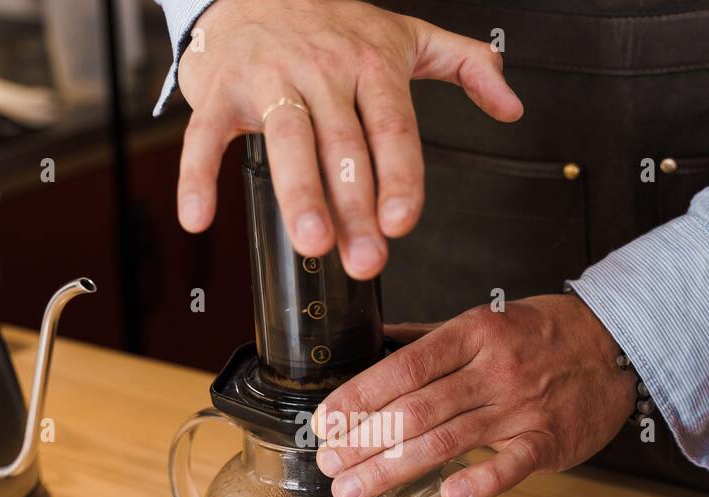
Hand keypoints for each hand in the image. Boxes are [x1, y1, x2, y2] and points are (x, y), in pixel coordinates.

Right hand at [175, 0, 522, 278]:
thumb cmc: (330, 22)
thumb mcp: (405, 35)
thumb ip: (466, 66)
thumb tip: (511, 105)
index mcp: (372, 66)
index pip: (393, 128)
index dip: (399, 178)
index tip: (402, 222)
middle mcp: (324, 72)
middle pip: (343, 146)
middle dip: (354, 207)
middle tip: (364, 260)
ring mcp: (271, 80)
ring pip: (287, 141)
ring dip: (298, 194)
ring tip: (310, 242)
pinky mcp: (222, 90)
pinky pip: (206, 136)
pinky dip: (197, 176)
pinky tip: (199, 217)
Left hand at [311, 295, 635, 496]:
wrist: (618, 343)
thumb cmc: (544, 334)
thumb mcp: (484, 320)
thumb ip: (427, 338)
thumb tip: (372, 342)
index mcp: (471, 336)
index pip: (403, 369)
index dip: (359, 397)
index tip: (326, 421)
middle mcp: (492, 370)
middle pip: (416, 410)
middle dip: (364, 441)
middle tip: (329, 464)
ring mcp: (521, 407)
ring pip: (447, 440)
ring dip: (393, 468)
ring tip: (353, 489)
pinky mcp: (548, 440)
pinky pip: (511, 464)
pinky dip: (481, 480)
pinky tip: (446, 495)